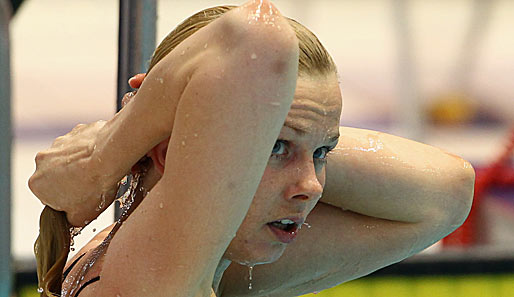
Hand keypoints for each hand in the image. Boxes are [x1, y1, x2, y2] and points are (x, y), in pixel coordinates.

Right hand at [29, 74, 146, 226]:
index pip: (49, 196)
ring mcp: (59, 142)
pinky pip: (85, 144)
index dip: (67, 200)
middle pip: (58, 174)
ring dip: (82, 163)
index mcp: (36, 183)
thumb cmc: (95, 187)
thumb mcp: (81, 217)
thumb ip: (70, 219)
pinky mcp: (77, 130)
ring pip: (71, 157)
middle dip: (73, 180)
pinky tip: (105, 158)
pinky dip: (93, 150)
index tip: (82, 200)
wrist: (111, 157)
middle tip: (93, 186)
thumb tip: (72, 217)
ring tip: (101, 172)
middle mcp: (42, 160)